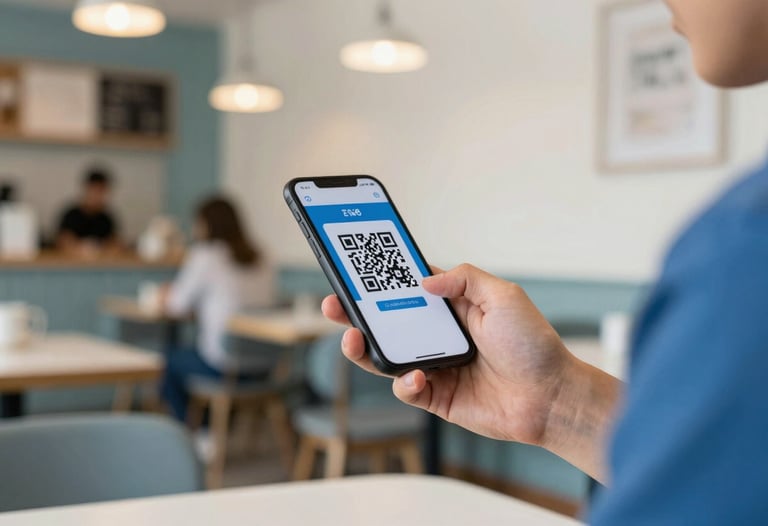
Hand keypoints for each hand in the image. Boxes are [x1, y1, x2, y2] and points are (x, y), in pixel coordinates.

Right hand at [323, 263, 620, 481]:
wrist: (550, 396)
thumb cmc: (533, 345)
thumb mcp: (503, 295)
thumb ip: (464, 279)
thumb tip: (423, 280)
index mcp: (452, 307)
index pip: (408, 289)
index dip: (382, 280)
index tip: (356, 270)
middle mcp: (439, 335)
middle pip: (387, 322)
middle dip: (357, 313)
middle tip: (335, 304)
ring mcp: (435, 366)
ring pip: (387, 356)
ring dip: (364, 348)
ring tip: (353, 339)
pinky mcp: (437, 397)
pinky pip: (406, 389)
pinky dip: (404, 382)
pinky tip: (417, 377)